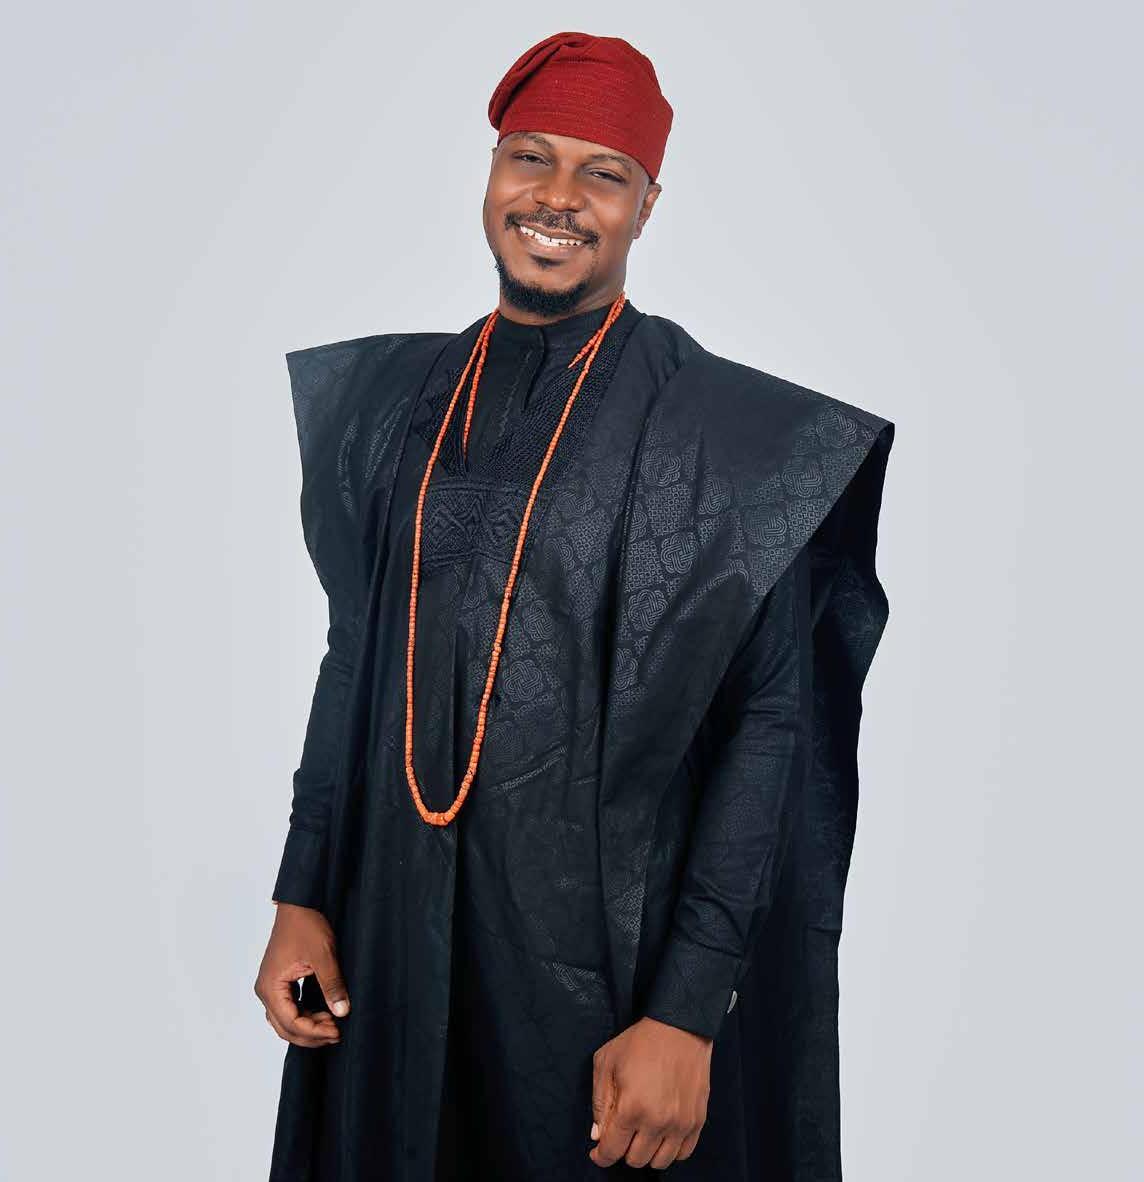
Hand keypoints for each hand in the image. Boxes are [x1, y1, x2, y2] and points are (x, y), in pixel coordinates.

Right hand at [254, 902, 349, 1046]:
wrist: (299, 904)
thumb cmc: (306, 925)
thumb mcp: (323, 955)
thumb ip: (331, 985)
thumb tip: (341, 1012)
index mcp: (271, 987)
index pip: (291, 1022)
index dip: (314, 1031)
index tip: (336, 1031)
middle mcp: (266, 990)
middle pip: (285, 1027)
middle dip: (310, 1034)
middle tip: (336, 1033)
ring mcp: (271, 986)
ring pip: (285, 1020)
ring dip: (307, 1026)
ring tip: (332, 1023)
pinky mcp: (279, 981)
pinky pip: (288, 1008)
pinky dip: (304, 1015)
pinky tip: (323, 1013)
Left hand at [588, 1016, 710, 1169]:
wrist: (679, 1026)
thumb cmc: (640, 1041)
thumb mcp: (606, 1062)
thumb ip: (599, 1102)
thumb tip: (599, 1135)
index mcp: (632, 1108)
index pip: (611, 1151)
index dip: (600, 1155)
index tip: (598, 1151)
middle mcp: (658, 1122)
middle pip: (635, 1160)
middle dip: (623, 1149)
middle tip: (621, 1132)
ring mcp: (681, 1124)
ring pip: (659, 1162)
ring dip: (646, 1152)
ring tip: (641, 1134)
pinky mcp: (698, 1120)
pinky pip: (683, 1153)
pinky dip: (669, 1150)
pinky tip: (661, 1134)